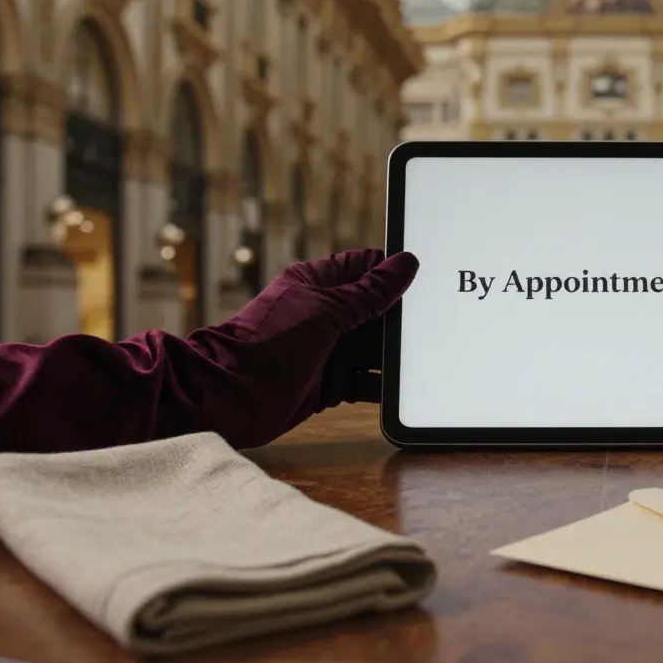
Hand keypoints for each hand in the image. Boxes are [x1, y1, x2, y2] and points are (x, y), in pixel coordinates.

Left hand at [185, 249, 418, 448]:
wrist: (227, 399)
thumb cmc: (267, 346)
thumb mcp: (326, 312)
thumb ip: (370, 292)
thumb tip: (406, 263)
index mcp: (317, 284)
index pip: (365, 267)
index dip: (393, 272)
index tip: (426, 281)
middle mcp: (323, 315)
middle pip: (375, 310)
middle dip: (399, 319)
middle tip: (434, 324)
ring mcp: (326, 350)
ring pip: (372, 348)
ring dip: (393, 355)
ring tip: (423, 358)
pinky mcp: (328, 383)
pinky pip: (364, 381)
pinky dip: (381, 385)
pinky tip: (402, 390)